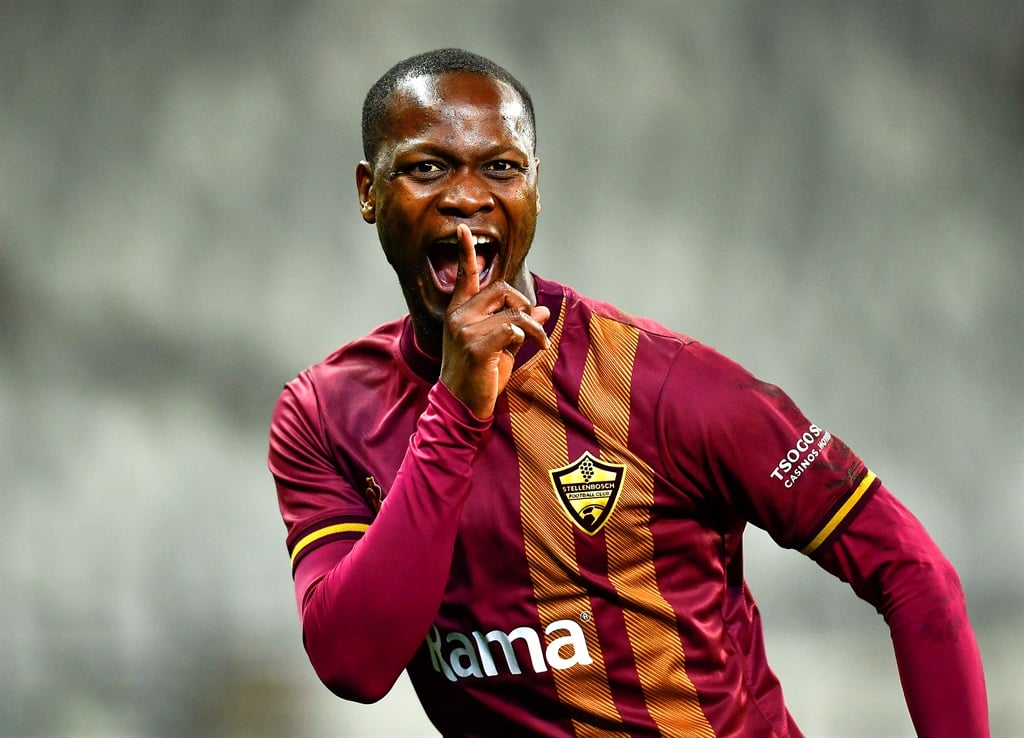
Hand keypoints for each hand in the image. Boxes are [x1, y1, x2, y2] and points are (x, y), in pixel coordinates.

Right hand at [440, 224, 549, 418]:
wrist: (462, 404)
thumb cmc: (480, 375)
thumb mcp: (501, 346)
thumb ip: (517, 324)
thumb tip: (541, 308)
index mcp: (460, 311)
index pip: (465, 276)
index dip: (465, 252)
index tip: (463, 230)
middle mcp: (459, 316)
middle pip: (502, 289)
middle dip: (524, 305)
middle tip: (532, 327)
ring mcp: (465, 330)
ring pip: (514, 312)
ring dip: (534, 327)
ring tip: (539, 342)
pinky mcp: (476, 346)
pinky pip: (514, 329)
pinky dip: (530, 336)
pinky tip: (533, 348)